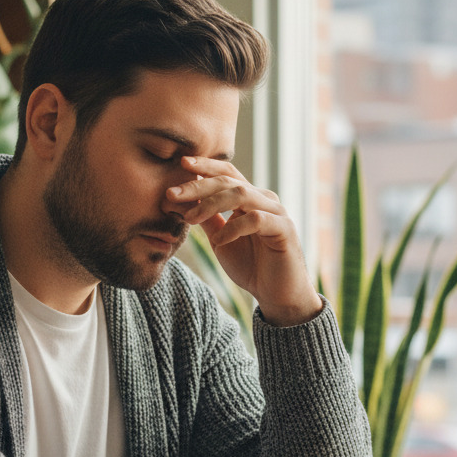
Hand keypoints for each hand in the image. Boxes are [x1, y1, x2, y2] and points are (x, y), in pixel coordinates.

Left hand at [169, 156, 321, 326]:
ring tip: (190, 219)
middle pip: (229, 181)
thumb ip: (207, 219)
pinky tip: (219, 241)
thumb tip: (180, 200)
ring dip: (211, 204)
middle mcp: (265, 200)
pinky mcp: (284, 229)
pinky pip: (256, 220)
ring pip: (241, 195)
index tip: (181, 163)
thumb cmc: (251, 265)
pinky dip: (233, 228)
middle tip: (172, 194)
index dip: (205, 166)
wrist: (277, 294)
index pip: (227, 173)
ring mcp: (277, 212)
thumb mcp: (221, 239)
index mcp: (250, 198)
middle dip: (198, 186)